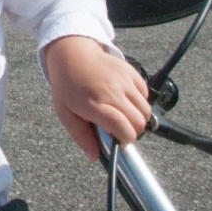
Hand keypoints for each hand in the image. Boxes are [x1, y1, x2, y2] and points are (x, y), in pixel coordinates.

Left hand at [44, 36, 149, 160]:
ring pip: (145, 110)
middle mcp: (111, 91)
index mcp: (93, 104)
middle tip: (121, 130)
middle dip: (133, 131)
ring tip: (123, 116)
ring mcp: (123, 80)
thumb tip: (95, 156)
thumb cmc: (67, 86)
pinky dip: (139, 102)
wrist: (72, 54)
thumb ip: (81, 136)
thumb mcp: (66, 114)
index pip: (121, 126)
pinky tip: (125, 101)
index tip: (121, 142)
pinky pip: (145, 94)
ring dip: (138, 118)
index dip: (126, 138)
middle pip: (138, 120)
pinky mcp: (131, 72)